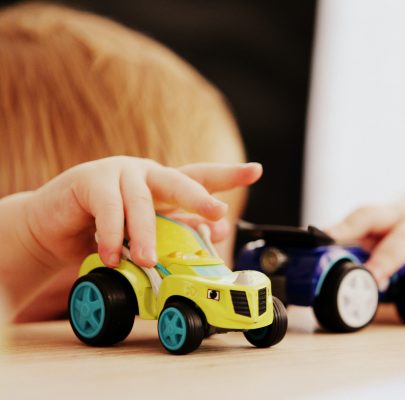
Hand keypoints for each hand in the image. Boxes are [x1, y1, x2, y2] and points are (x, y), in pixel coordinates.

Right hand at [24, 156, 261, 270]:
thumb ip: (176, 230)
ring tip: (149, 260)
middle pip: (179, 181)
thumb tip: (216, 231)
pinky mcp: (89, 180)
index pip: (200, 177)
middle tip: (217, 212)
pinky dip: (112, 235)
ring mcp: (118, 173)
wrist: (52, 230)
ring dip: (147, 235)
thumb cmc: (104, 232)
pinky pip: (108, 208)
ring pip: (142, 202)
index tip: (257, 170)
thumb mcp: (145, 234)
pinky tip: (112, 255)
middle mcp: (146, 174)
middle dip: (200, 197)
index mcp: (163, 185)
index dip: (229, 174)